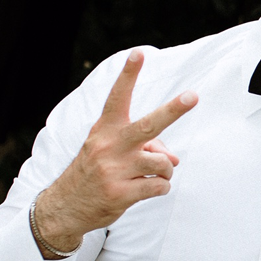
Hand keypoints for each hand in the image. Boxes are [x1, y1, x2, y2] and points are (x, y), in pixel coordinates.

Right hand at [32, 51, 197, 253]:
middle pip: (149, 126)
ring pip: (163, 163)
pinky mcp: (121, 194)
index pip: (117, 97)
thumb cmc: (96, 171)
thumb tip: (174, 159)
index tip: (139, 53)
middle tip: (194, 96)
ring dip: (167, 169)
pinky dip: (161, 188)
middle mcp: (109, 146)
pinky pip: (159, 186)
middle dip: (173, 110)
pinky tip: (147, 189)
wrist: (66, 206)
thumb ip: (146, 147)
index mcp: (105, 129)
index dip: (128, 75)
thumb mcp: (113, 152)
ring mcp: (114, 170)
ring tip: (155, 174)